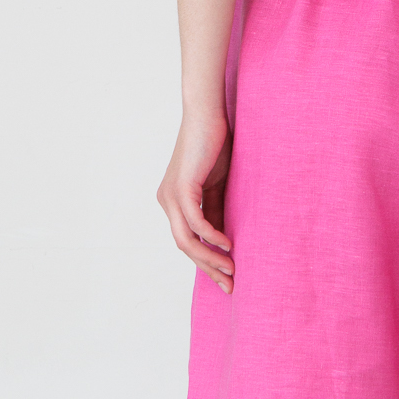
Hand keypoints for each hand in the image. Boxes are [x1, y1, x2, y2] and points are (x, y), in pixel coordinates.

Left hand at [157, 108, 235, 291]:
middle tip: (230, 285)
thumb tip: (225, 240)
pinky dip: (211, 236)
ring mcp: (171, 196)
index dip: (206, 263)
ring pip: (186, 240)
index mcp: (173, 202)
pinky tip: (228, 245)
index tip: (226, 279)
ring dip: (209, 258)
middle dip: (208, 268)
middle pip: (184, 247)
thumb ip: (218, 211)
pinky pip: (195, 222)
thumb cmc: (214, 145)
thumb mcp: (218, 185)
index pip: (188, 242)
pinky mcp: (181, 188)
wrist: (207, 113)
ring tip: (231, 269)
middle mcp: (166, 202)